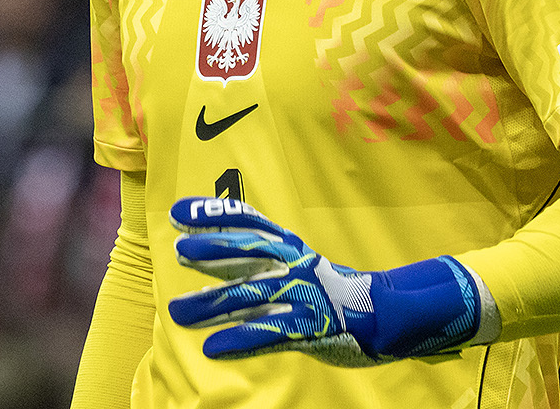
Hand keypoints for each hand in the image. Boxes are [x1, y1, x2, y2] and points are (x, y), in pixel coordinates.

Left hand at [166, 197, 485, 365]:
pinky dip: (242, 340)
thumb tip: (196, 264)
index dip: (215, 215)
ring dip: (213, 303)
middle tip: (178, 249)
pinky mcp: (312, 329)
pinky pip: (273, 334)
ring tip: (177, 311)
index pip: (250, 222)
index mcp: (290, 247)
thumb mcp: (290, 266)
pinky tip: (214, 347)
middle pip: (251, 253)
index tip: (179, 212)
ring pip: (254, 297)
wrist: (382, 316)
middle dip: (213, 250)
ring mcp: (305, 296)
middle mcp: (296, 265)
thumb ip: (248, 265)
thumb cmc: (325, 291)